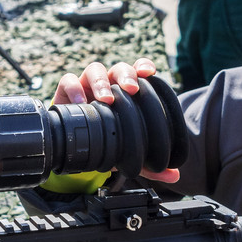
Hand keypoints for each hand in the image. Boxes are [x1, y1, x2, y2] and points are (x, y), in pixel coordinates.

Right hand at [53, 58, 179, 183]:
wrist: (77, 146)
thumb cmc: (106, 140)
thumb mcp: (128, 153)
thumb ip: (150, 163)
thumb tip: (174, 175)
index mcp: (127, 91)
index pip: (138, 70)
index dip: (144, 66)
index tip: (150, 72)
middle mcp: (109, 83)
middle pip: (120, 69)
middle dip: (126, 75)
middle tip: (131, 88)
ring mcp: (88, 84)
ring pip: (96, 70)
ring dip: (102, 82)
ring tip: (106, 98)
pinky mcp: (67, 90)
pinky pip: (69, 81)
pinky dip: (75, 89)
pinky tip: (80, 102)